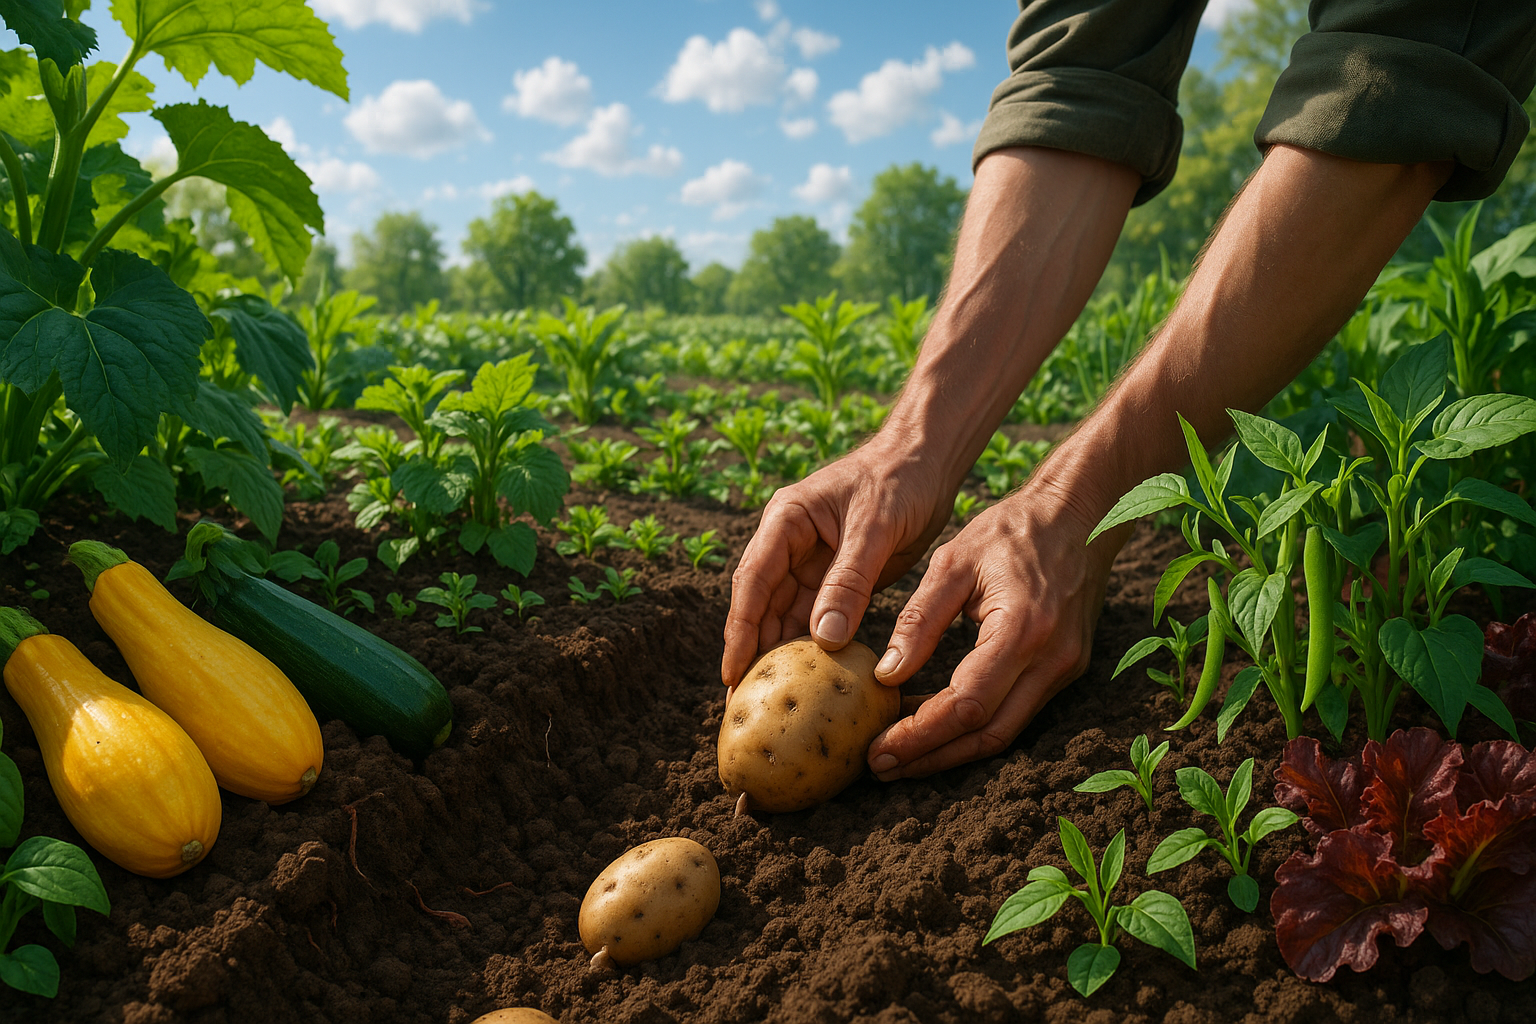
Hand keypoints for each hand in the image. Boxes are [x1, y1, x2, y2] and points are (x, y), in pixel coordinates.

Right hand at [721, 435, 952, 686]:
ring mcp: (811, 562)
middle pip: (762, 605)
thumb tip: (825, 639)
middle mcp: (789, 543)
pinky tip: (808, 679)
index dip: (741, 630)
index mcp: (785, 521)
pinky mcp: (837, 578)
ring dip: (780, 654)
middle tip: (744, 702)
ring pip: (787, 615)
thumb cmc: (899, 478)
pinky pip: (818, 618)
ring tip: (769, 700)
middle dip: (753, 652)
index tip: (733, 672)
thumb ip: (849, 581)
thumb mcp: (874, 528)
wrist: (929, 461)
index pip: (752, 582)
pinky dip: (813, 647)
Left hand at [865, 476, 1130, 779]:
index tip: (879, 749)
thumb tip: (887, 676)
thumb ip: (919, 620)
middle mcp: (1052, 659)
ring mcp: (1065, 669)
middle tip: (882, 766)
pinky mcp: (1066, 669)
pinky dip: (974, 725)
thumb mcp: (952, 563)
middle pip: (989, 733)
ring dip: (952, 749)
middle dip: (932, 756)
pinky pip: (1017, 712)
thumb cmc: (1010, 530)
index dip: (920, 734)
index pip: (967, 704)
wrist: (1078, 515)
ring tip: (900, 754)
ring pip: (1005, 732)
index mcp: (1023, 630)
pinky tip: (933, 721)